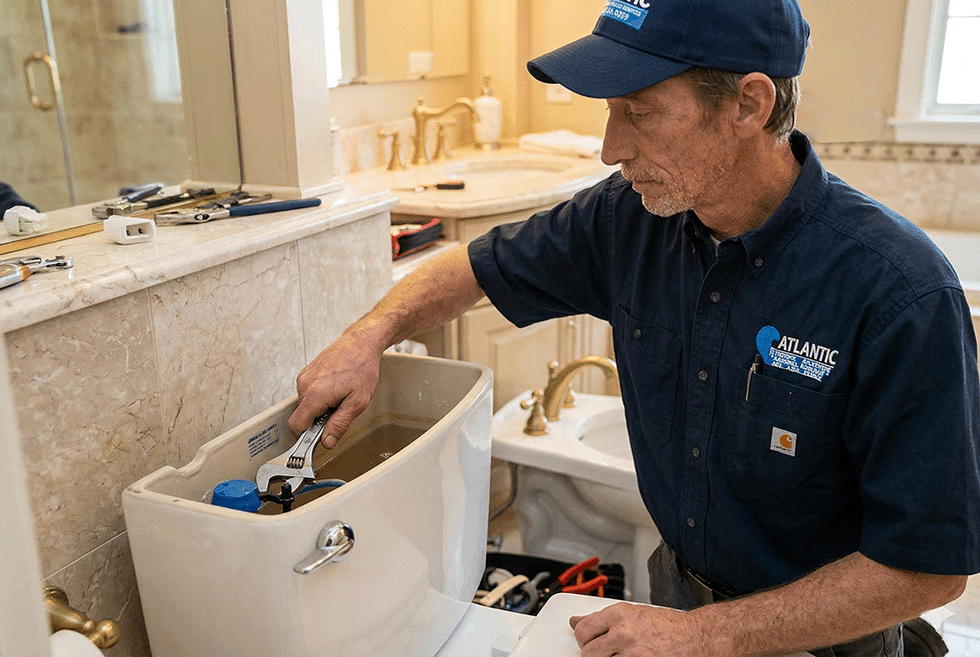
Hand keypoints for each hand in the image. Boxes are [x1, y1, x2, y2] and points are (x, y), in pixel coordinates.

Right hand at [287, 325, 382, 447]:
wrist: (361, 343)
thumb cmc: (361, 367)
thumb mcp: (357, 402)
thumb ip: (339, 424)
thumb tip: (327, 442)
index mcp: (314, 394)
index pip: (296, 426)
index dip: (305, 437)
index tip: (316, 440)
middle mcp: (304, 384)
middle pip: (301, 416)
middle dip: (317, 421)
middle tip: (339, 411)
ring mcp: (304, 377)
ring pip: (305, 405)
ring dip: (320, 408)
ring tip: (340, 396)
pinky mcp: (307, 372)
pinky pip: (308, 393)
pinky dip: (319, 396)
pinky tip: (336, 388)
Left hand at [569, 602, 705, 656]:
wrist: (696, 638)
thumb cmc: (669, 626)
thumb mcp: (633, 613)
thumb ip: (604, 619)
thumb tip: (576, 621)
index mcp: (619, 614)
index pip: (583, 630)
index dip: (584, 639)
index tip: (588, 641)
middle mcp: (623, 633)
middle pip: (588, 651)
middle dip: (593, 653)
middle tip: (605, 652)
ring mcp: (631, 654)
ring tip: (620, 656)